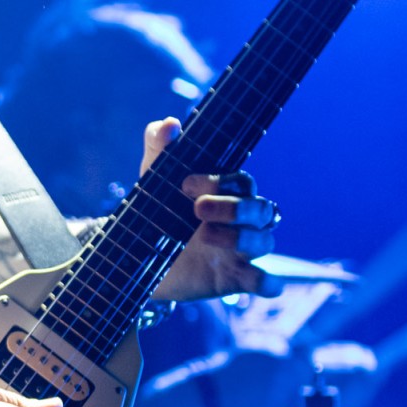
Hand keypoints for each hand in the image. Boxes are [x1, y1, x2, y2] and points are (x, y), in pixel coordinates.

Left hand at [142, 118, 283, 302]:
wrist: (138, 257)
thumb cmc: (156, 210)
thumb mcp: (153, 178)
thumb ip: (160, 147)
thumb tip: (168, 124)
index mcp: (228, 192)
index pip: (242, 181)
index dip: (220, 181)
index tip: (185, 184)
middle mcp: (242, 220)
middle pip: (263, 209)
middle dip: (234, 207)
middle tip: (196, 209)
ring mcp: (241, 250)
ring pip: (265, 241)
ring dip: (240, 238)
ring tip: (203, 236)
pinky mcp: (235, 279)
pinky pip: (267, 281)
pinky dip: (268, 282)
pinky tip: (255, 279)